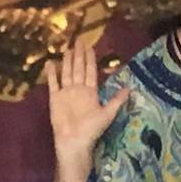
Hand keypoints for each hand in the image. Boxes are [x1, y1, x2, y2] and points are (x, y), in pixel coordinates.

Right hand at [44, 35, 129, 168]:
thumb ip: (117, 100)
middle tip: (79, 40)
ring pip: (67, 72)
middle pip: (78, 68)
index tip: (90, 47)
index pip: (90, 71)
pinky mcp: (55, 98)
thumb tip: (130, 88)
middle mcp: (78, 89)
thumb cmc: (91, 129)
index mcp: (90, 92)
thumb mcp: (108, 113)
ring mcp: (66, 93)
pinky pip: (53, 83)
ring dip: (67, 61)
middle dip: (79, 55)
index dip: (90, 59)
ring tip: (67, 48)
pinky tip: (50, 63)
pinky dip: (51, 74)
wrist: (74, 141)